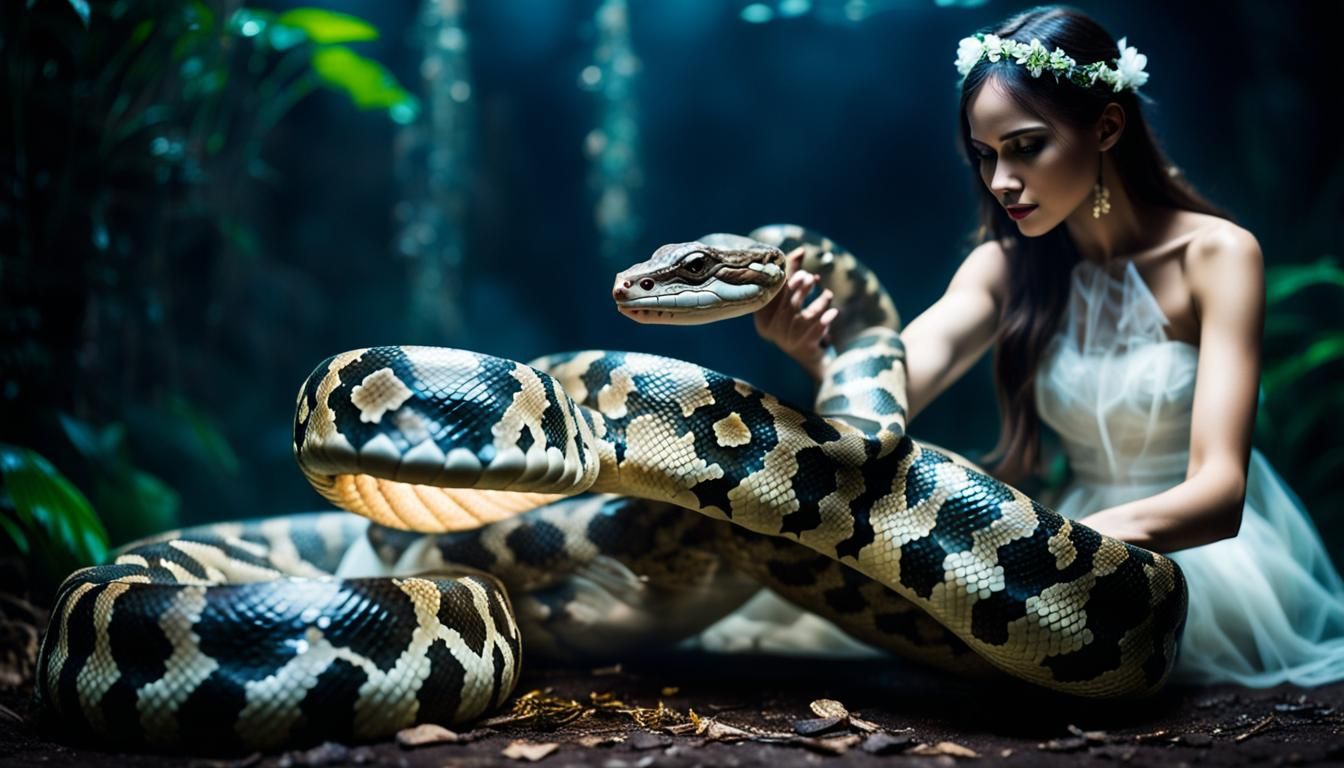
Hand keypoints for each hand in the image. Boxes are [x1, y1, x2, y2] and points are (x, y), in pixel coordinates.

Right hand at [753, 246, 838, 382]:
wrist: (804, 353)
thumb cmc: (793, 318)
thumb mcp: (788, 299)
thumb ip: (792, 275)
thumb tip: (800, 250)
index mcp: (764, 317)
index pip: (774, 294)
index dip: (786, 277)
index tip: (799, 264)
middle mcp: (774, 329)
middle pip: (789, 305)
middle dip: (801, 289)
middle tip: (811, 277)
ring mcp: (790, 339)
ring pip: (805, 318)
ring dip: (818, 304)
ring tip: (828, 295)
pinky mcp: (805, 346)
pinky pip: (816, 332)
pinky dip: (826, 321)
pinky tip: (833, 312)